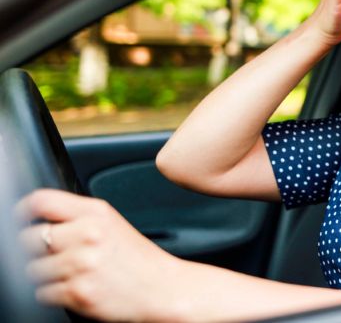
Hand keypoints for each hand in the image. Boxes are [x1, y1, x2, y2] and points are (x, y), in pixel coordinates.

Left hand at [17, 189, 185, 321]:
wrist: (162, 288)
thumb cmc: (137, 258)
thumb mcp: (112, 224)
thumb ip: (77, 216)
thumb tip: (37, 217)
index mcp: (96, 213)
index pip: (41, 201)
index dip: (24, 211)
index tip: (22, 220)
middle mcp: (88, 235)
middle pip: (29, 238)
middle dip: (36, 249)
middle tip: (55, 255)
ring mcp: (82, 265)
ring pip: (32, 270)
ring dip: (45, 275)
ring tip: (71, 274)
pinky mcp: (77, 293)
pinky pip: (42, 293)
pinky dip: (54, 294)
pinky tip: (76, 288)